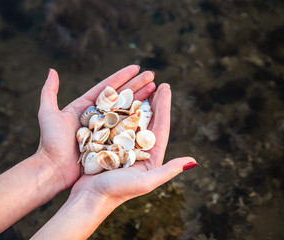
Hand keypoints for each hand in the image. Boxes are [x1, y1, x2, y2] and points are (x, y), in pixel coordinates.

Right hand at [32, 66, 196, 239]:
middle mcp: (139, 150)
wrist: (90, 198)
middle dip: (153, 101)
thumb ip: (168, 170)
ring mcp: (124, 147)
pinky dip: (119, 111)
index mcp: (151, 157)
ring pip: (132, 120)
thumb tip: (192, 160)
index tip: (165, 87)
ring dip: (137, 103)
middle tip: (157, 83)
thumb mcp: (146, 182)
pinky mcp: (109, 145)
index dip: (164, 106)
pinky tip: (119, 100)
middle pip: (148, 120)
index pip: (161, 126)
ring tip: (140, 87)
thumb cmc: (117, 192)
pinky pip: (116, 124)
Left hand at [36, 65, 157, 189]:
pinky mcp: (110, 143)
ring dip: (141, 101)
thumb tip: (52, 71)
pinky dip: (138, 122)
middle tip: (153, 76)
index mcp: (86, 106)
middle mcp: (98, 116)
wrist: (53, 169)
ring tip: (155, 90)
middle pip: (121, 97)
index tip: (137, 68)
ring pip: (126, 112)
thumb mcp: (48, 114)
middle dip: (137, 86)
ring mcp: (105, 130)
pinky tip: (151, 114)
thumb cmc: (50, 143)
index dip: (122, 77)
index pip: (108, 87)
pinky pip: (126, 131)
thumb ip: (49, 92)